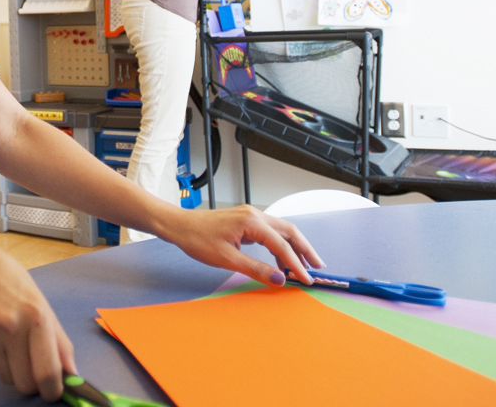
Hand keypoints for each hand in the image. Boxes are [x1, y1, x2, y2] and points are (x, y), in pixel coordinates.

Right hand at [0, 243, 75, 401]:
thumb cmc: (11, 281)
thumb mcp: (42, 304)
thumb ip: (60, 342)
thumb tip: (71, 375)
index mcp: (35, 316)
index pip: (47, 372)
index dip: (53, 390)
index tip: (54, 392)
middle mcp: (10, 328)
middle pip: (26, 384)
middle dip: (33, 383)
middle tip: (34, 368)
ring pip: (7, 379)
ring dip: (14, 370)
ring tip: (11, 344)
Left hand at [161, 204, 323, 286]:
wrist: (178, 226)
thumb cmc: (197, 239)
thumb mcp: (227, 259)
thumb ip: (256, 269)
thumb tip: (280, 279)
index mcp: (251, 222)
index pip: (282, 244)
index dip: (296, 264)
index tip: (306, 279)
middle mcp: (254, 215)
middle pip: (289, 231)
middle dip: (305, 250)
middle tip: (317, 268)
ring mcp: (250, 216)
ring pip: (281, 230)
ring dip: (294, 247)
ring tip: (303, 265)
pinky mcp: (245, 221)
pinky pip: (270, 232)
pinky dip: (280, 245)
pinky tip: (282, 258)